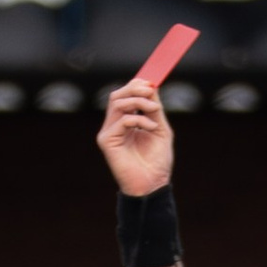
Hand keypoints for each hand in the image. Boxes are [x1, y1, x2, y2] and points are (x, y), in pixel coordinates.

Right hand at [97, 80, 174, 197]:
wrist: (153, 185)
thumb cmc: (156, 162)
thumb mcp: (160, 129)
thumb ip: (154, 109)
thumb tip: (151, 85)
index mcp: (125, 121)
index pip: (125, 95)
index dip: (136, 84)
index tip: (152, 81)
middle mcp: (114, 125)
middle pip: (117, 95)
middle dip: (135, 88)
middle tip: (151, 91)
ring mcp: (108, 133)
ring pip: (117, 102)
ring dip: (139, 101)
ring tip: (154, 110)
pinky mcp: (106, 141)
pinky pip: (122, 120)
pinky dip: (139, 119)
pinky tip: (151, 128)